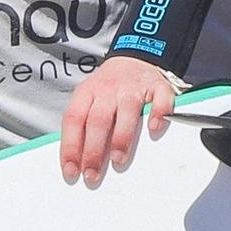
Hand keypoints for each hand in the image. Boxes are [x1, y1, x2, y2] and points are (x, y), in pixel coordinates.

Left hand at [58, 55, 182, 186]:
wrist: (135, 57)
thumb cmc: (109, 89)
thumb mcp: (89, 99)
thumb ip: (83, 125)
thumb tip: (77, 162)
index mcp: (87, 93)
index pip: (74, 120)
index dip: (71, 146)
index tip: (71, 170)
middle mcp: (109, 89)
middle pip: (98, 119)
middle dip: (94, 150)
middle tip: (93, 173)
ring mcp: (134, 87)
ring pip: (127, 111)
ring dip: (122, 137)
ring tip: (118, 160)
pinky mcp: (158, 86)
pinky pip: (160, 99)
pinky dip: (158, 114)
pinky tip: (154, 129)